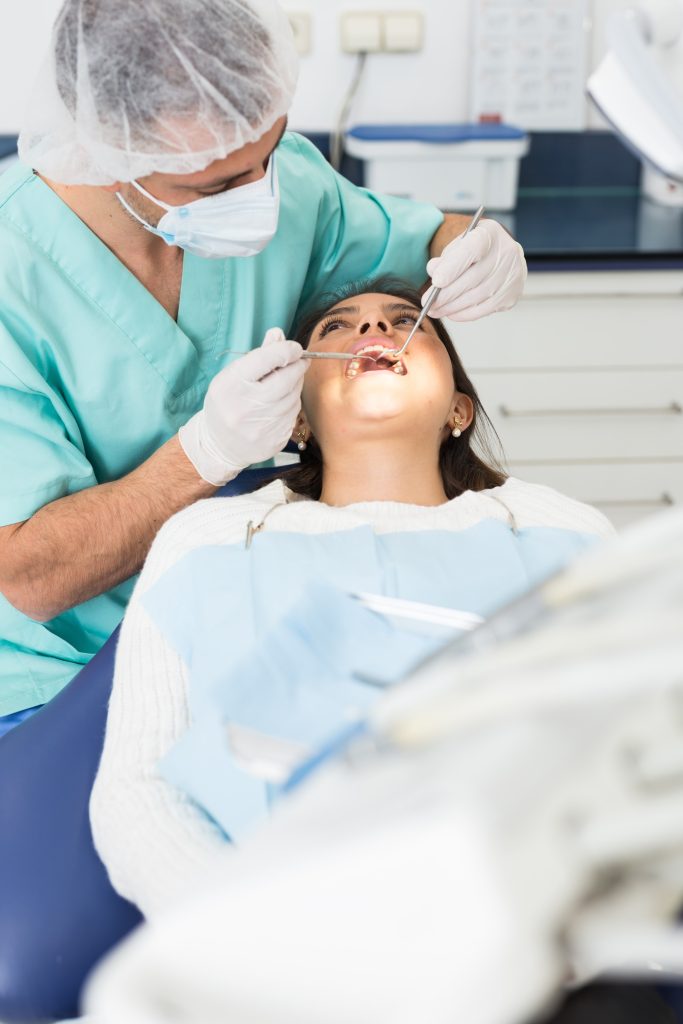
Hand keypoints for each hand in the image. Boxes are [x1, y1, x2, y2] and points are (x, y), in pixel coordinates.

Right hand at [179, 328, 306, 485]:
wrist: (220, 445)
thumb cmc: (227, 403)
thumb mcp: (233, 376)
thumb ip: (258, 355)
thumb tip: (278, 334)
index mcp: (232, 385)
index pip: (268, 358)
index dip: (287, 349)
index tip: (295, 347)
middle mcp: (246, 407)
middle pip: (287, 379)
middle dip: (298, 366)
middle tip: (301, 360)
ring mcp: (262, 427)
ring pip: (293, 397)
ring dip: (295, 386)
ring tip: (286, 383)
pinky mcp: (275, 440)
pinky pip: (293, 415)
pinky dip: (291, 405)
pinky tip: (280, 404)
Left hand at [425, 219, 526, 322]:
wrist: (502, 256)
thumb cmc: (476, 251)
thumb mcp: (458, 246)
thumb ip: (445, 258)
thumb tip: (433, 271)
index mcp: (489, 234)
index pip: (471, 250)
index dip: (453, 267)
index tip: (437, 282)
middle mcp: (505, 253)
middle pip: (472, 278)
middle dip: (446, 294)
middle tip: (427, 303)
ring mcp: (511, 276)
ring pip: (476, 297)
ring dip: (451, 307)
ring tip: (435, 310)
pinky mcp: (511, 295)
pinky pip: (483, 310)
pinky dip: (464, 314)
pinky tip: (451, 313)